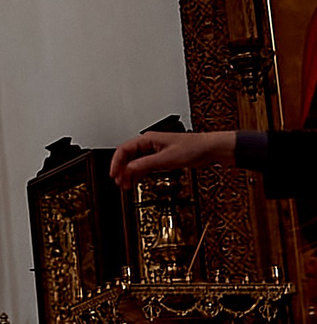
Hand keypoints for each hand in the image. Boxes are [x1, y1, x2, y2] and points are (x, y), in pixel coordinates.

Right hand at [109, 129, 235, 187]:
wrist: (212, 149)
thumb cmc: (194, 147)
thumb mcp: (166, 159)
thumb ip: (145, 164)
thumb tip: (127, 169)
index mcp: (147, 139)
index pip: (123, 150)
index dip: (116, 163)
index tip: (113, 174)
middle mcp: (150, 143)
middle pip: (128, 156)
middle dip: (121, 169)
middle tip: (118, 182)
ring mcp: (156, 151)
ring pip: (135, 162)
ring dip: (129, 173)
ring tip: (126, 184)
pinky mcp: (163, 158)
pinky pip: (145, 165)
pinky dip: (139, 173)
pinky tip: (137, 180)